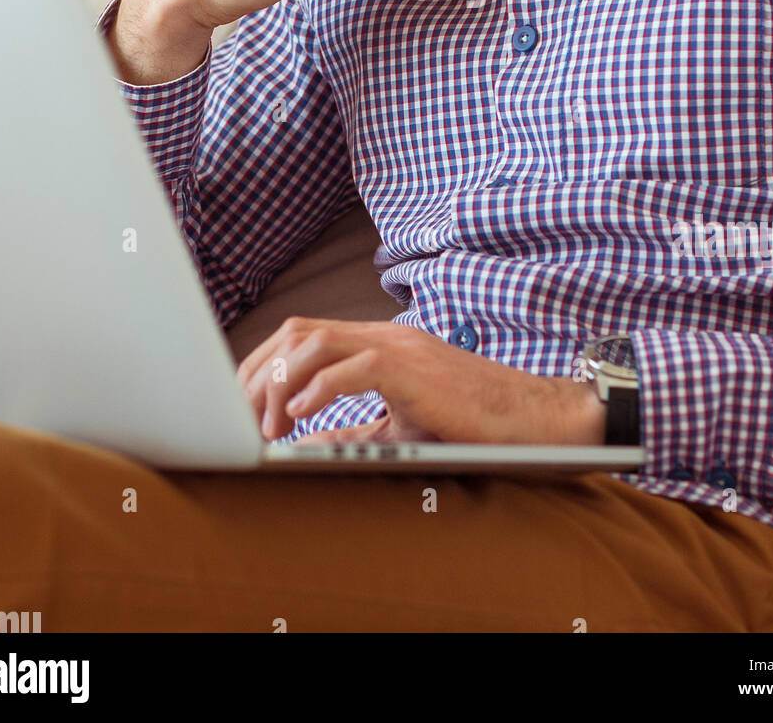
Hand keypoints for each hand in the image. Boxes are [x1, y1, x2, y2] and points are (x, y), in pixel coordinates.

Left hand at [235, 317, 606, 444]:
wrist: (531, 418)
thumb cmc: (470, 423)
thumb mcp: (398, 426)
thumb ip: (349, 428)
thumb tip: (299, 441)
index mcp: (377, 342)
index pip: (301, 334)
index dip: (262, 365)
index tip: (241, 404)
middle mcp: (382, 334)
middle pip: (296, 331)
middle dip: (259, 372)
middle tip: (245, 420)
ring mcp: (398, 346)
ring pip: (316, 342)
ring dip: (280, 383)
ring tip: (269, 426)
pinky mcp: (413, 369)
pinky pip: (354, 366)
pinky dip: (317, 390)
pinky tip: (298, 417)